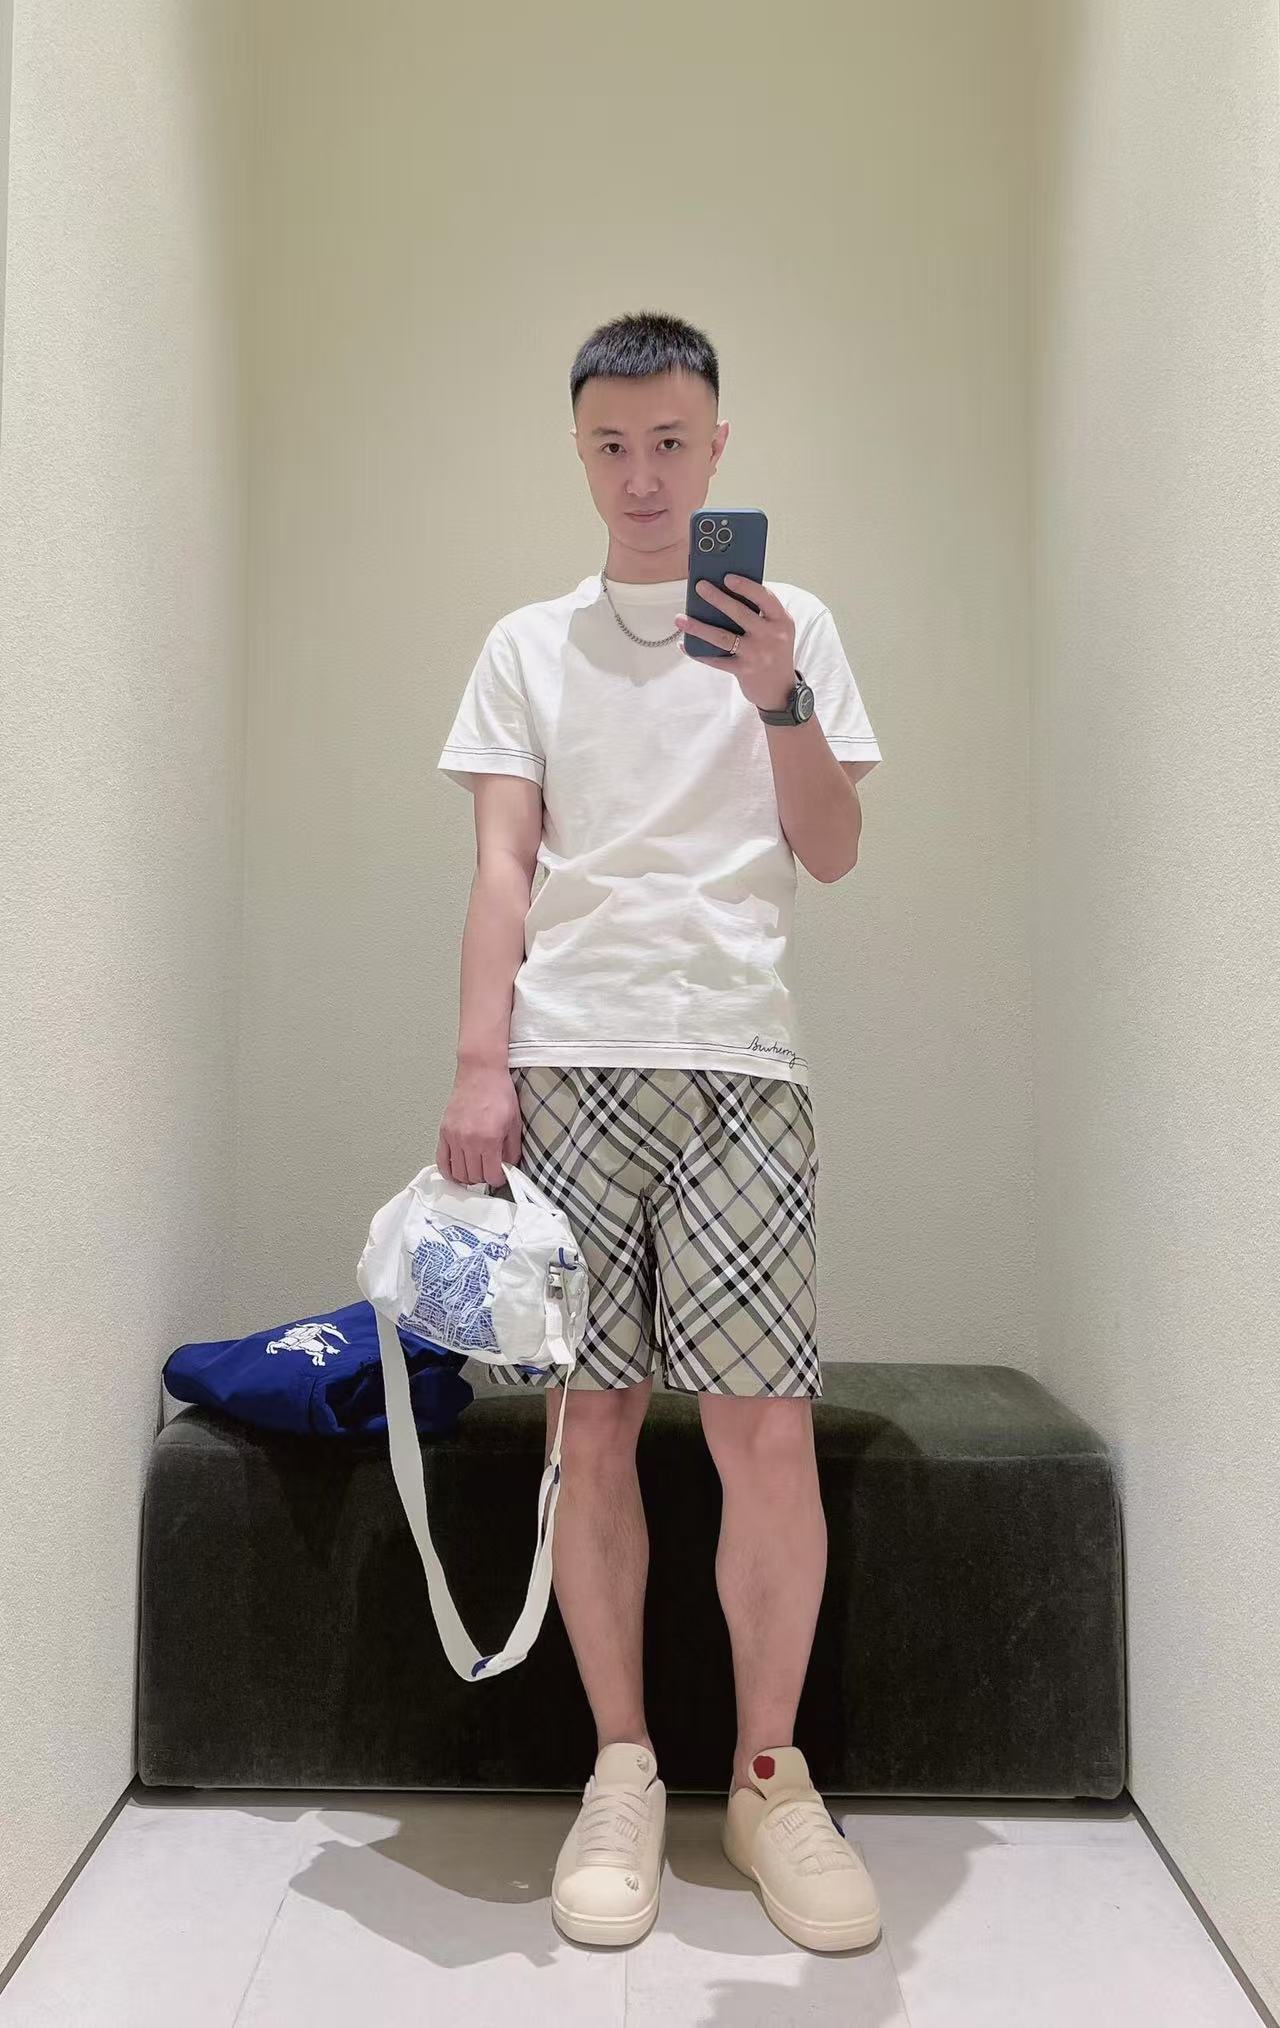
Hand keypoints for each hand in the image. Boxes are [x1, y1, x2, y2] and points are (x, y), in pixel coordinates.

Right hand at [436, 1065, 520, 1186]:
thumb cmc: (499, 1093)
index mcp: (489, 1139)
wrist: (481, 1072)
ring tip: (475, 1171)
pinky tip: (456, 1172)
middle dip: (483, 1178)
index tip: (500, 1175)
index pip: (491, 1175)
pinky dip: (448, 1171)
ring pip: (457, 1173)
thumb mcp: (514, 1123)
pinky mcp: (444, 1132)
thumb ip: (512, 1149)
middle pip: (473, 1176)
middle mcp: (469, 1140)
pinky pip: (442, 1161)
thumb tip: (508, 1167)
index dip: (498, 1179)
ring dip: (467, 1177)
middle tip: (489, 1171)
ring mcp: (454, 1137)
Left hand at [674, 574, 797, 712]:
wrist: (781, 690)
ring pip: (722, 637)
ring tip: (680, 618)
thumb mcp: (777, 630)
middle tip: (699, 587)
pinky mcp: (743, 670)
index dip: (746, 586)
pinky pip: (716, 659)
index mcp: (780, 621)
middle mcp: (770, 636)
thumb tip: (726, 593)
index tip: (727, 577)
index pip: (764, 598)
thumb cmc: (775, 652)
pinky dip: (698, 652)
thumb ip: (760, 613)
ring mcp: (756, 654)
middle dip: (717, 598)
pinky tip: (684, 644)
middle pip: (739, 613)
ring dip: (699, 627)